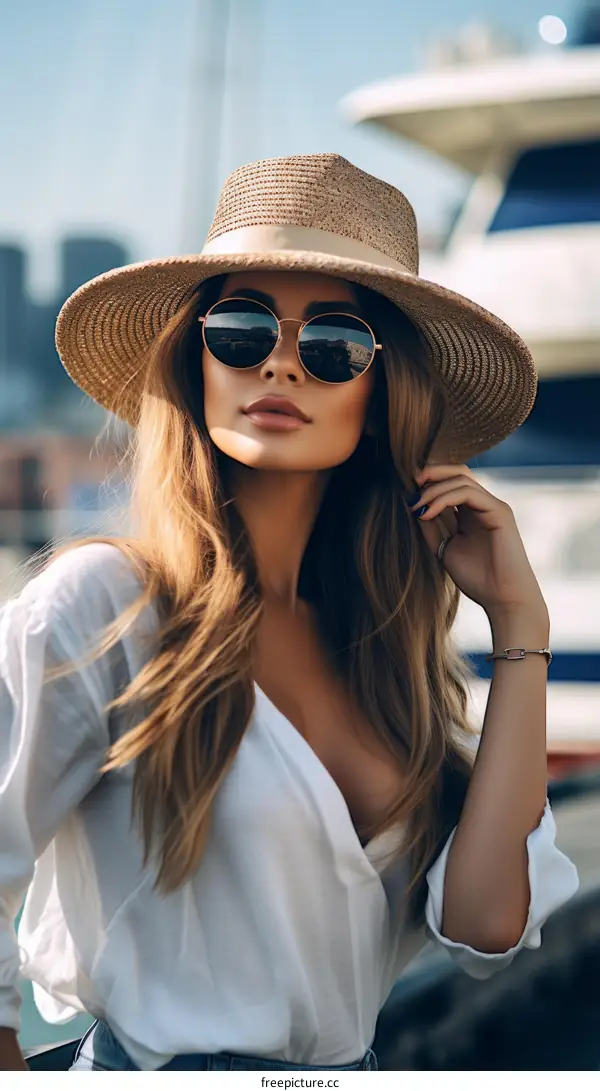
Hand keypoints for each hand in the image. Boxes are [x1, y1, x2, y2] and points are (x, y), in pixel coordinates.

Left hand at [410, 463, 548, 623]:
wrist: (502, 599)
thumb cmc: (477, 579)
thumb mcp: (445, 548)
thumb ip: (431, 527)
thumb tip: (413, 505)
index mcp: (471, 513)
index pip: (451, 483)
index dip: (428, 482)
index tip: (407, 493)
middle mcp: (483, 505)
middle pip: (458, 472)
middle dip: (431, 473)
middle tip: (410, 483)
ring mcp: (492, 506)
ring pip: (461, 479)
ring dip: (433, 489)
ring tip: (416, 505)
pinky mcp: (499, 511)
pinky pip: (468, 492)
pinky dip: (444, 498)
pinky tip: (428, 512)